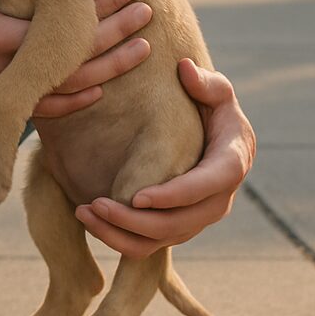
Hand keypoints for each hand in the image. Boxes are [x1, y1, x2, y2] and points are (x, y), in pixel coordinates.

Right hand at [0, 0, 152, 110]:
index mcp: (1, 36)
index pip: (66, 25)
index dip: (102, 7)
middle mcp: (6, 70)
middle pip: (77, 59)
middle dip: (117, 37)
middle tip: (147, 15)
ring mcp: (2, 90)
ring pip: (68, 90)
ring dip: (107, 69)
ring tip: (140, 51)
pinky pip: (45, 110)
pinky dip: (75, 100)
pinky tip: (99, 88)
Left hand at [75, 59, 255, 257]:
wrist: (216, 137)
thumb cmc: (213, 107)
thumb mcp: (217, 90)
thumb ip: (205, 81)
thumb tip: (184, 69)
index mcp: (231, 164)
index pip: (206, 188)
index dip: (173, 196)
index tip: (138, 197)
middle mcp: (218, 200)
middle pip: (178, 225)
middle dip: (135, 221)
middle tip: (96, 205)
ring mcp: (198, 218)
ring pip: (160, 241)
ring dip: (120, 235)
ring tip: (84, 213)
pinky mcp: (179, 228)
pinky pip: (150, 246)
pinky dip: (119, 240)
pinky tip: (91, 221)